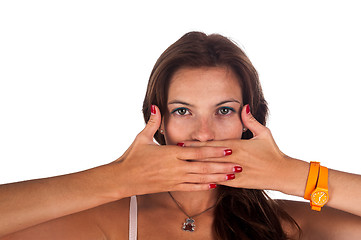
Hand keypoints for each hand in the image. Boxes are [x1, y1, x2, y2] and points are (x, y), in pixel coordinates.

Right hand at [110, 105, 239, 196]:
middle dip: (222, 165)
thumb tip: (156, 105)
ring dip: (218, 176)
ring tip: (232, 175)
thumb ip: (153, 122)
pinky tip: (214, 184)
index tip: (229, 148)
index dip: (214, 150)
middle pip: (203, 166)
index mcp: (170, 153)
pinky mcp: (171, 187)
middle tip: (239, 164)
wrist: (122, 178)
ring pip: (200, 178)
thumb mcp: (142, 137)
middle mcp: (175, 167)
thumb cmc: (131, 157)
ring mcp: (174, 178)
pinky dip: (203, 186)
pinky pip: (190, 187)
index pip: (197, 151)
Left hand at [182, 105, 307, 195]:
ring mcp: (235, 172)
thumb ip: (251, 120)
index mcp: (238, 146)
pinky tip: (196, 180)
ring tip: (181, 167)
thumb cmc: (272, 152)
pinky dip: (207, 180)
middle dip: (191, 156)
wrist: (282, 173)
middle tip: (175, 156)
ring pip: (211, 170)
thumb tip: (244, 106)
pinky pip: (219, 181)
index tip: (182, 144)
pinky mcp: (237, 183)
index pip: (212, 145)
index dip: (196, 144)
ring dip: (196, 168)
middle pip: (208, 157)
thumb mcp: (263, 133)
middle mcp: (234, 159)